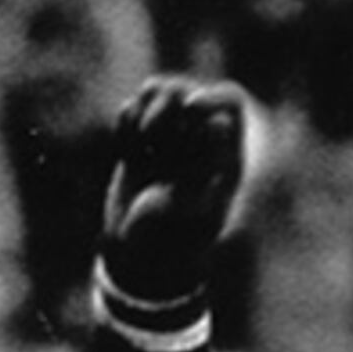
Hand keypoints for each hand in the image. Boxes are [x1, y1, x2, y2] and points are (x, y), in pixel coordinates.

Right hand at [95, 75, 251, 326]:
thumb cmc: (170, 240)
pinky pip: (134, 112)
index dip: (209, 97)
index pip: (228, 102)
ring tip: (136, 144)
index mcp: (225, 154)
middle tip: (151, 134)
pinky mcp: (141, 146)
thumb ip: (205, 167)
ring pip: (160, 96)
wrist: (137, 258)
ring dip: (145, 110)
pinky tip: (124, 148)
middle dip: (167, 106)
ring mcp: (169, 142)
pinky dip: (126, 120)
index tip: (189, 109)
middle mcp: (200, 143)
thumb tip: (218, 123)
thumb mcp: (192, 209)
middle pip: (189, 92)